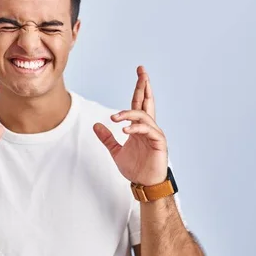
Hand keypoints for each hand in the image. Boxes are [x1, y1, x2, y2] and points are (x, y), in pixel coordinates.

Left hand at [93, 66, 167, 185]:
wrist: (145, 184)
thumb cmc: (136, 169)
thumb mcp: (116, 151)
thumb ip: (107, 138)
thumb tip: (96, 125)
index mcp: (139, 127)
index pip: (139, 103)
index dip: (139, 88)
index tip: (139, 73)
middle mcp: (148, 127)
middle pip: (147, 102)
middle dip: (144, 86)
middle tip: (142, 71)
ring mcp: (154, 134)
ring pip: (143, 116)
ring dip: (129, 114)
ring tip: (115, 118)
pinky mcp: (159, 142)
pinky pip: (148, 130)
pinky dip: (136, 128)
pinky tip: (125, 130)